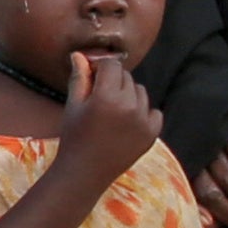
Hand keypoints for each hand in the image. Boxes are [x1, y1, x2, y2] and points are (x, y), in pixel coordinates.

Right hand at [56, 48, 159, 185]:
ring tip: (113, 111)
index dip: (101, 68)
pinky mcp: (152, 134)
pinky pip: (154, 111)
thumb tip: (79, 55)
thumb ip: (80, 78)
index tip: (93, 77)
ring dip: (129, 95)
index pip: (112, 65)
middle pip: (126, 77)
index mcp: (106, 97)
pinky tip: (128, 122)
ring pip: (141, 92)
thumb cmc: (74, 137)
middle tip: (100, 98)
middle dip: (114, 81)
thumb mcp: (73, 105)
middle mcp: (129, 106)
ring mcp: (143, 121)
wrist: (85, 172)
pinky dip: (143, 113)